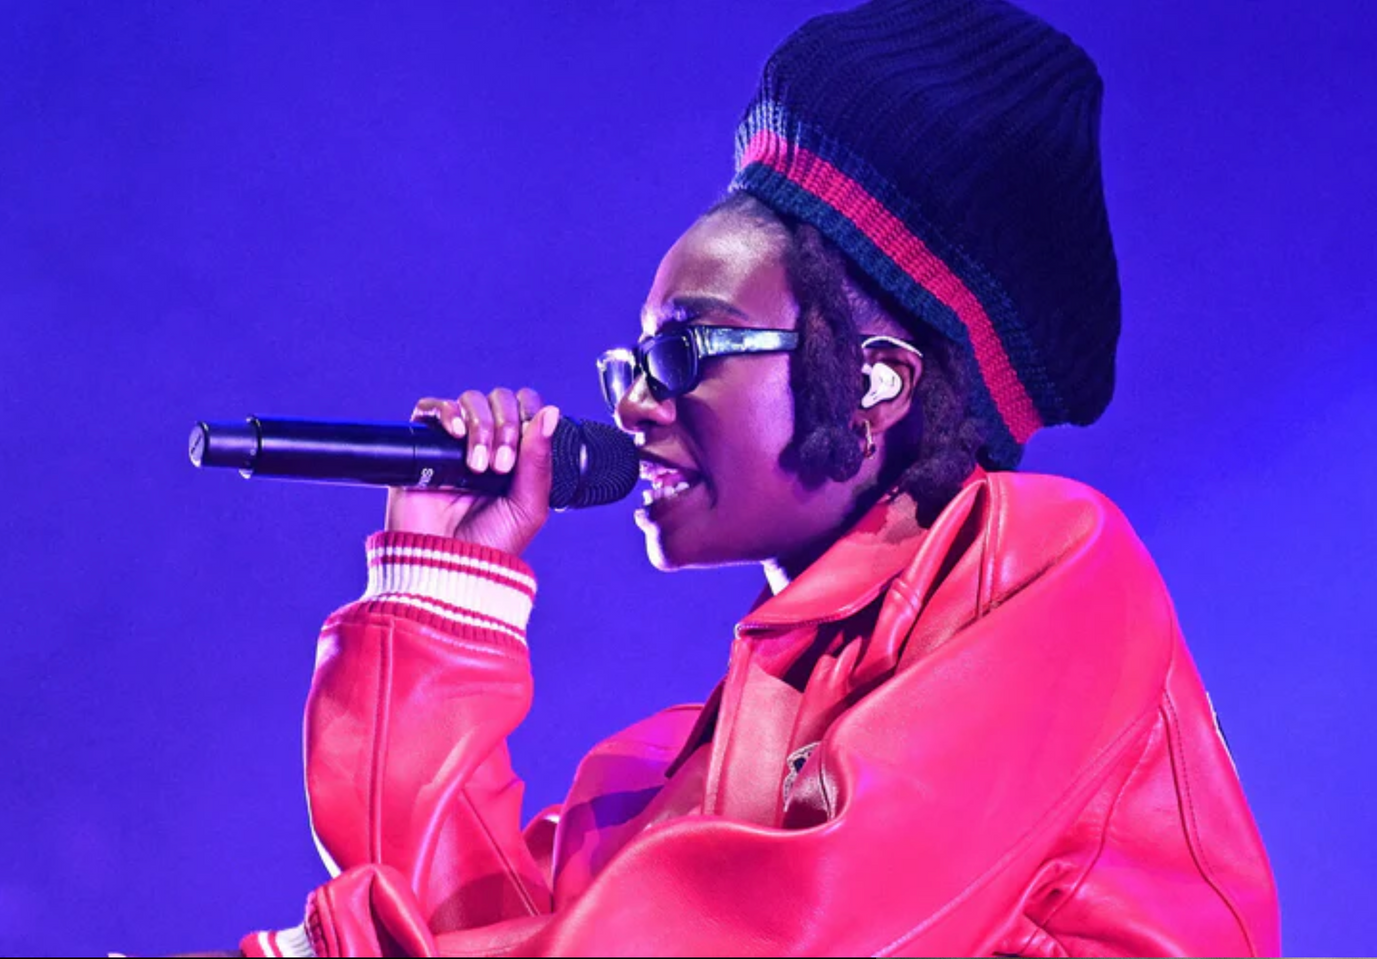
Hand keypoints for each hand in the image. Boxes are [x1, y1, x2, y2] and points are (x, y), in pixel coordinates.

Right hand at [385, 387, 558, 555]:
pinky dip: (445, 412)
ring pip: (470, 401)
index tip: (524, 450)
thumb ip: (539, 460)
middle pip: (500, 399)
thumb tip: (551, 412)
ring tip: (477, 466)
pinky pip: (429, 410)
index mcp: (516, 454)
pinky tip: (455, 434)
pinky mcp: (423, 448)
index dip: (529, 415)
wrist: (448, 566)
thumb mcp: (528, 506)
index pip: (526, 408)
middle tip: (500, 466)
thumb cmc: (489, 544)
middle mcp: (486, 443)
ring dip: (481, 426)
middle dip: (505, 426)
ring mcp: (454, 444)